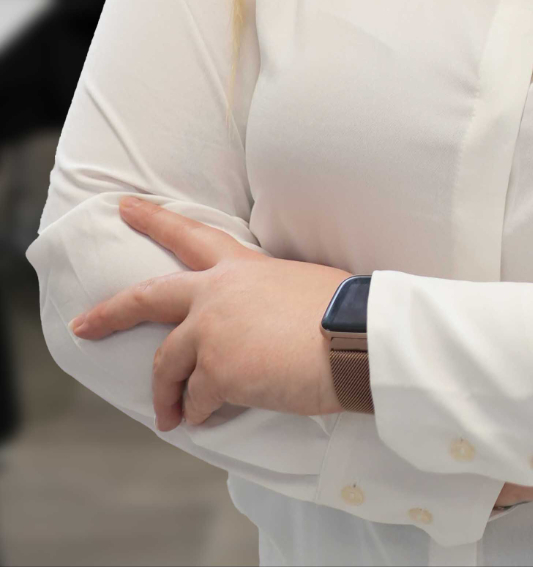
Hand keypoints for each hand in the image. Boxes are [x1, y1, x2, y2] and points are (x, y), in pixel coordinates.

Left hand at [68, 195, 352, 429]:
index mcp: (241, 266)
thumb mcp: (298, 284)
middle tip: (84, 325)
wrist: (354, 337)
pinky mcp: (216, 372)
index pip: (189, 235)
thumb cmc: (341, 312)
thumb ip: (265, 297)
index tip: (124, 207)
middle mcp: (217, 292)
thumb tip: (263, 325)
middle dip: (110, 313)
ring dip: (166, 394)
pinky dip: (199, 413)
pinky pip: (196, 401)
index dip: (153, 219)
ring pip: (167, 364)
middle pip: (148, 299)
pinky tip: (209, 418)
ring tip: (172, 415)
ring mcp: (211, 331)